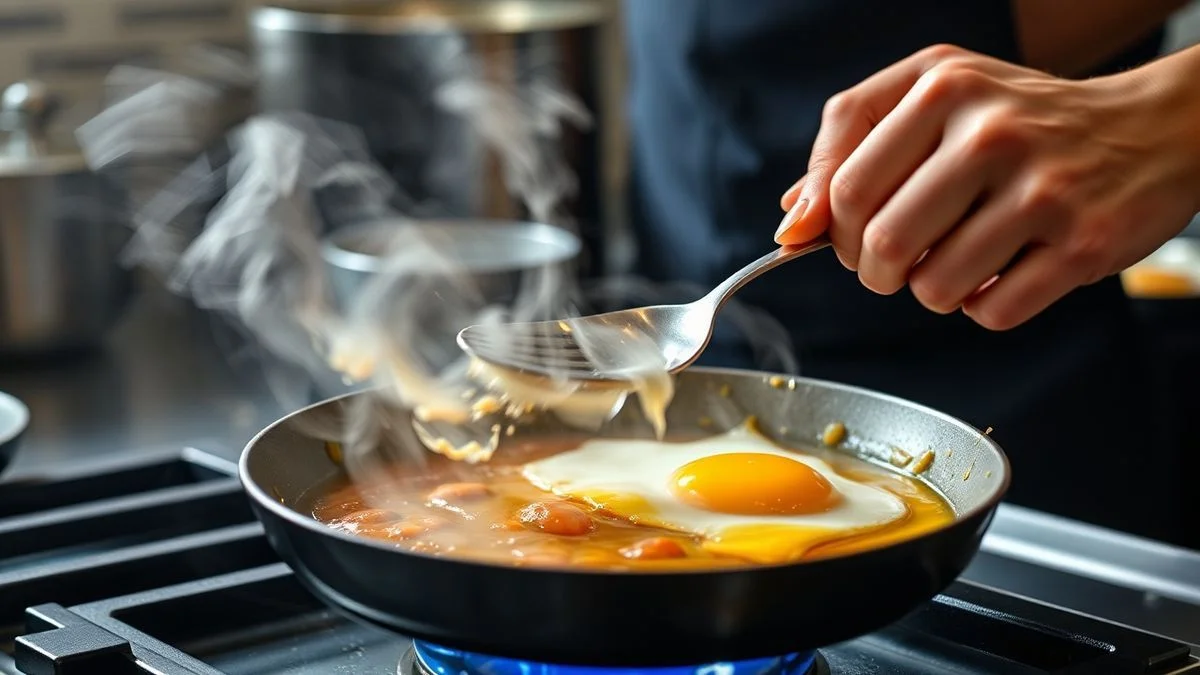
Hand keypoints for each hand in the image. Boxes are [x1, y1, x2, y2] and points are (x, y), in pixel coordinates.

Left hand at [775, 44, 1199, 329]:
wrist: (1151, 129)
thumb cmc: (1021, 119)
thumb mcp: (934, 98)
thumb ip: (850, 146)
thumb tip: (793, 223)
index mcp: (942, 87)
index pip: (844, 188)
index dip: (833, 232)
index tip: (846, 238)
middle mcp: (991, 132)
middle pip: (880, 244)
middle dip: (874, 271)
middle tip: (896, 261)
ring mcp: (1041, 189)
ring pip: (932, 287)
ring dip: (931, 292)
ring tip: (956, 260)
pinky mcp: (1081, 244)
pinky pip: (991, 312)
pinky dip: (984, 306)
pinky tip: (1004, 270)